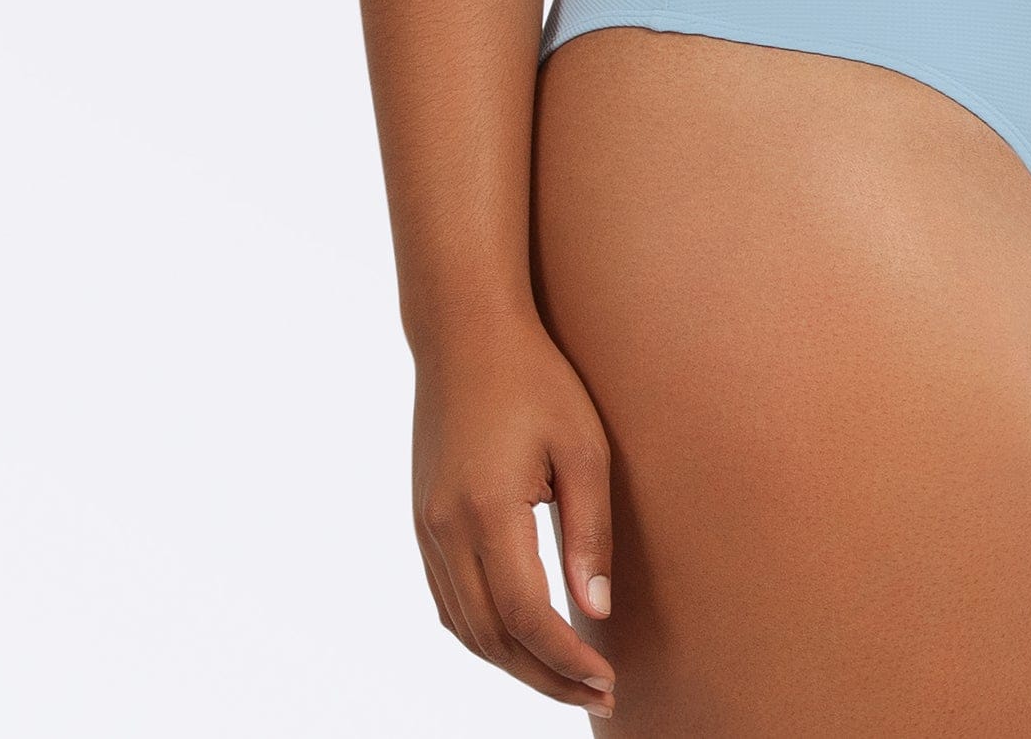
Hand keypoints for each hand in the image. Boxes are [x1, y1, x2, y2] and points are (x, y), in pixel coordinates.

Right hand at [411, 314, 618, 714]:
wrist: (465, 334)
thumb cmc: (536, 379)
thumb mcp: (582, 446)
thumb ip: (590, 530)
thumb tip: (597, 611)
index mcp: (488, 512)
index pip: (525, 617)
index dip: (566, 660)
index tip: (607, 682)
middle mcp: (446, 531)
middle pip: (492, 638)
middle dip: (545, 677)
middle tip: (598, 697)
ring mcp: (427, 529)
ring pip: (465, 628)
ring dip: (514, 663)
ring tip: (566, 678)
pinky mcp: (423, 522)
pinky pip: (449, 602)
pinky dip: (484, 634)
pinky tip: (519, 639)